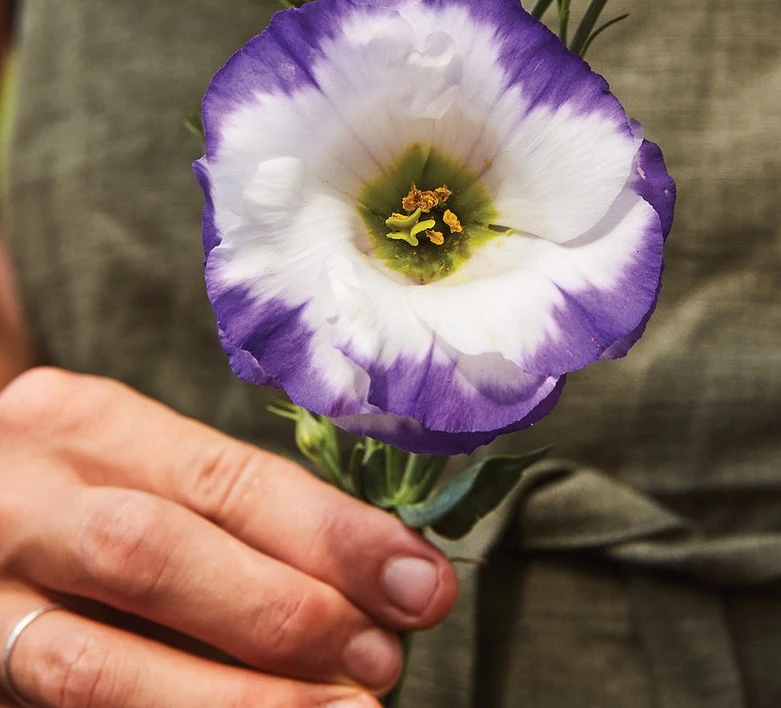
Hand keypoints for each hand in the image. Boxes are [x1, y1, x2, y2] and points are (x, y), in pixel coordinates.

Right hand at [0, 367, 457, 706]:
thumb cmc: (80, 491)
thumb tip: (381, 576)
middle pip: (152, 557)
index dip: (327, 535)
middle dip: (282, 615)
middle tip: (381, 661)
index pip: (219, 478)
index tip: (418, 581)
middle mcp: (19, 503)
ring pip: (92, 667)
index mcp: (81, 423)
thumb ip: (229, 512)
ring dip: (232, 701)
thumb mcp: (137, 466)